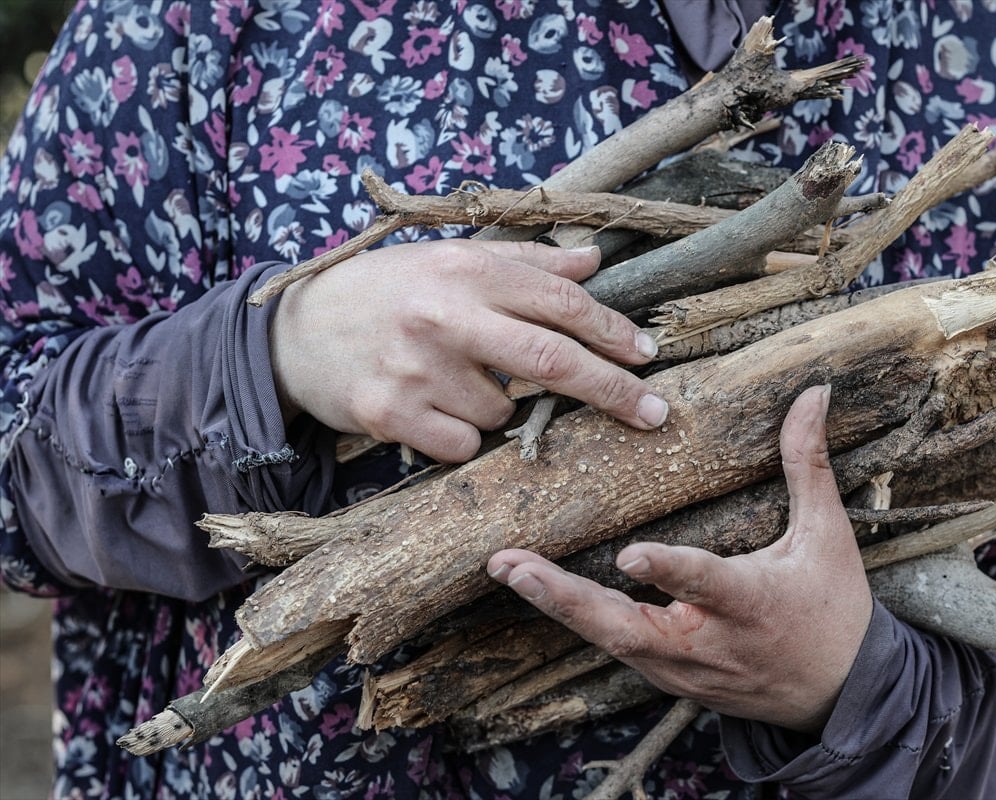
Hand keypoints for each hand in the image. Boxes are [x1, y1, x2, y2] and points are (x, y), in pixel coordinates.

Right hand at [269, 240, 666, 462]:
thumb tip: (594, 261)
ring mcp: (415, 368)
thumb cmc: (383, 292)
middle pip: (553, 362)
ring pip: (503, 413)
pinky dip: (461, 435)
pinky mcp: (388, 415)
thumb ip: (524, 263)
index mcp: (464, 269)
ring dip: (500, 408)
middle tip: (657, 413)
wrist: (292, 332)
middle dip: (615, 390)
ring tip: (453, 379)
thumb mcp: (448, 261)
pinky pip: (463, 444)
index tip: (646, 354)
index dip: (611, 331)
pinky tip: (428, 406)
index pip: (560, 300)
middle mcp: (443, 315)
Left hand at [487, 384, 872, 732]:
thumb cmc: (833, 609)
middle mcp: (709, 643)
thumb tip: (815, 393)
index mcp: (752, 603)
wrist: (838, 697)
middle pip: (627, 628)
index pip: (706, 584)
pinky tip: (539, 588)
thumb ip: (809, 463)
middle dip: (567, 599)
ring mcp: (683, 668)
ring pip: (610, 641)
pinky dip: (577, 619)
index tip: (629, 555)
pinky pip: (615, 648)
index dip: (668, 571)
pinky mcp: (668, 679)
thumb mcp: (827, 536)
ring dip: (558, 605)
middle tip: (513, 566)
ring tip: (508, 569)